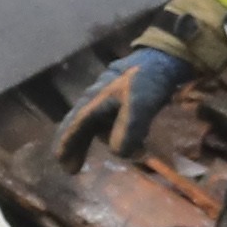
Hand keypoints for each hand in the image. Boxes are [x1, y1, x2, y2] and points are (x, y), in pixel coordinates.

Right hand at [53, 40, 186, 162]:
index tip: (62, 164)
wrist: (164, 57)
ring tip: (104, 156)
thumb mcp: (139, 106)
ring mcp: (108, 99)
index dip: (67, 145)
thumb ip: (128, 130)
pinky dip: (111, 134)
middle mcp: (96, 101)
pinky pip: (110, 122)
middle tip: (72, 169)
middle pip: (79, 127)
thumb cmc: (147, 79)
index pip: (74, 127)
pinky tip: (125, 143)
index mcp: (94, 101)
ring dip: (96, 141)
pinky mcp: (122, 99)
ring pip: (96, 126)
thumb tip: (119, 154)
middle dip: (75, 147)